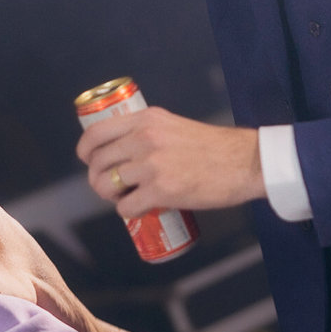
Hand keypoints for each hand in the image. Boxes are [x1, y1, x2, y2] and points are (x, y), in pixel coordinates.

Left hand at [76, 108, 264, 215]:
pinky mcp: (160, 191)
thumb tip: (125, 150)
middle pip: (98, 161)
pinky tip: (138, 210)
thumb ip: (150, 133)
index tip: (88, 160)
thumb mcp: (175, 126)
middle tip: (108, 186)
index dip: (85, 150)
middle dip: (97, 178)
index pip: (97, 132)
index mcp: (146, 119)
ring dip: (110, 195)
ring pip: (107, 184)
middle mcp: (144, 138)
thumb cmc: (215, 148)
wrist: (245, 163)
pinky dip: (127, 212)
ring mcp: (151, 165)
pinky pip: (126, 206)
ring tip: (123, 198)